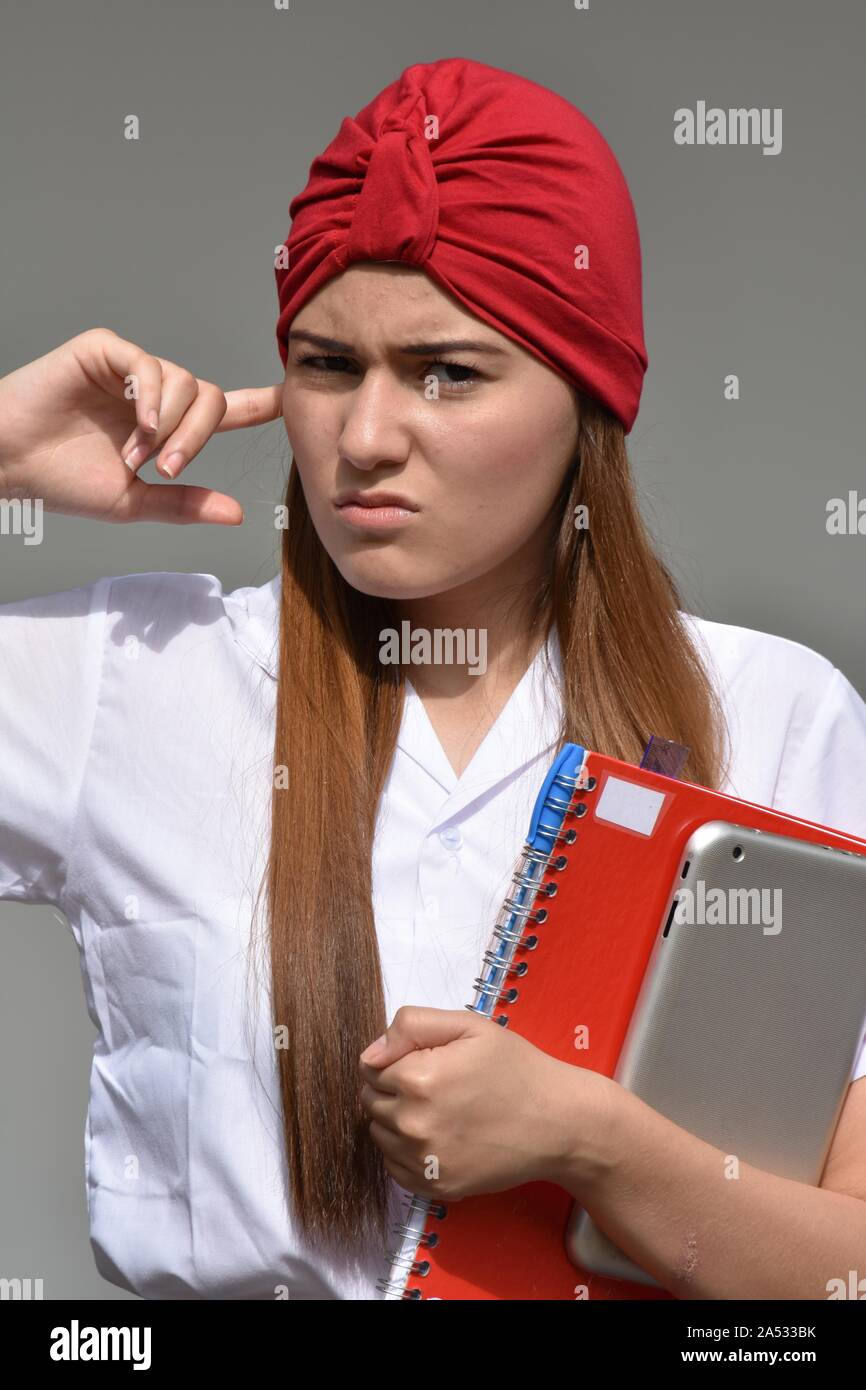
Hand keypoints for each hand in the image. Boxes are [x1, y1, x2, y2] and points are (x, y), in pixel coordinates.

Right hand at [0, 327, 282, 524]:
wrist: (10, 464)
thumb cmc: (63, 480)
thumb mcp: (134, 502)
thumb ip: (185, 503)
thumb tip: (239, 513)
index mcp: (166, 426)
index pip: (222, 410)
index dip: (257, 404)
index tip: (289, 400)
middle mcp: (153, 393)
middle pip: (210, 398)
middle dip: (200, 436)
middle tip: (169, 468)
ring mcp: (129, 369)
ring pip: (186, 381)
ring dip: (171, 425)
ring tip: (137, 453)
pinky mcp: (104, 350)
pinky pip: (149, 365)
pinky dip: (153, 398)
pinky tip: (141, 425)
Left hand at [358, 1005, 615, 1201]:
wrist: (558, 1122)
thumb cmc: (516, 1068)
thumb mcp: (469, 1026)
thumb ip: (411, 1026)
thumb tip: (370, 1054)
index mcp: (418, 1079)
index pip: (369, 1068)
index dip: (395, 1060)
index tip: (427, 1061)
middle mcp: (414, 1124)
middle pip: (371, 1102)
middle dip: (394, 1089)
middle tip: (437, 1084)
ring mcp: (424, 1161)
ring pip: (380, 1134)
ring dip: (397, 1121)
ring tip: (440, 1110)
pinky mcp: (435, 1187)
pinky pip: (394, 1167)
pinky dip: (407, 1153)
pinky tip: (440, 1137)